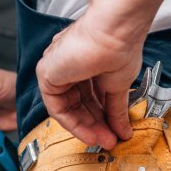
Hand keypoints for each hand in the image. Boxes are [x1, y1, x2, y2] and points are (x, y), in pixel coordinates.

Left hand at [36, 11, 145, 149]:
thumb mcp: (118, 85)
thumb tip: (123, 132)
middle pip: (78, 104)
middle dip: (95, 125)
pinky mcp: (46, 74)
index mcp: (85, 62)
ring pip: (67, 108)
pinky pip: (56, 107)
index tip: (115, 132)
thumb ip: (116, 110)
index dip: (102, 117)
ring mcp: (56, 69)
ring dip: (86, 127)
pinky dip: (72, 124)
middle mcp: (68, 65)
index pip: (89, 97)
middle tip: (109, 140)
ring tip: (103, 140)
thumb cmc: (119, 45)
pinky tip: (89, 133)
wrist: (115, 30)